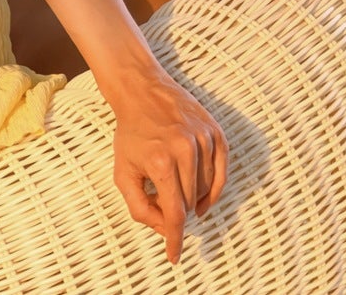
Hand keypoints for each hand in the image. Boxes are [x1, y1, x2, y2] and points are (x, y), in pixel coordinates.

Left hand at [100, 59, 227, 263]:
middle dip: (176, 211)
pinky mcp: (216, 133)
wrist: (143, 90)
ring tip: (175, 187)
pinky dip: (213, 189)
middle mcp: (185, 150)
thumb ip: (139, 206)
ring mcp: (204, 140)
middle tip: (162, 201)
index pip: (174, 213)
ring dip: (193, 199)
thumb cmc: (131, 133)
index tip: (174, 255)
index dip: (174, 238)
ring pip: (206, 190)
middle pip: (190, 203)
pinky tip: (201, 195)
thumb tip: (162, 227)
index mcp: (161, 162)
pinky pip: (222, 173)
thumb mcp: (123, 171)